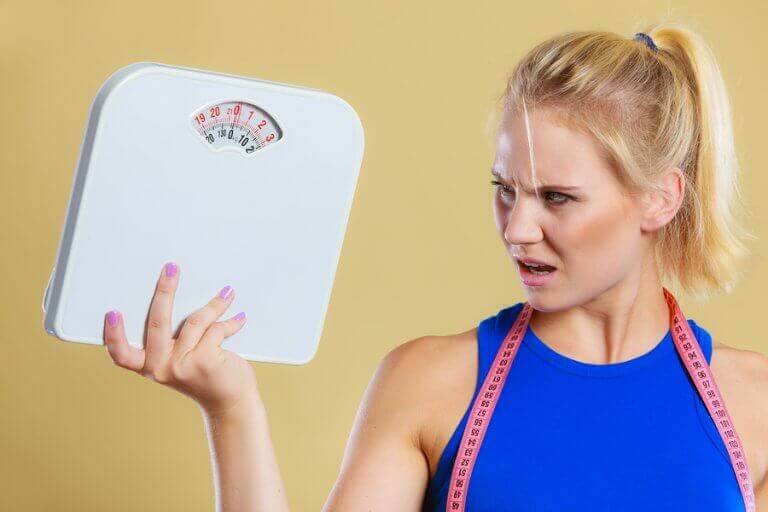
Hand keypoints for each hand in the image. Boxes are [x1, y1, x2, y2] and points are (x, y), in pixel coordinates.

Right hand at [103, 261, 260, 416]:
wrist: (231, 403)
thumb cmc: (206, 377)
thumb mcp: (181, 362)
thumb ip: (176, 341)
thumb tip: (185, 301)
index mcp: (150, 367)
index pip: (122, 354)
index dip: (114, 335)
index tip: (112, 313)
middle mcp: (161, 367)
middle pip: (157, 321)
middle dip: (164, 290)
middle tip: (172, 268)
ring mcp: (182, 364)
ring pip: (195, 320)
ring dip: (215, 304)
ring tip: (227, 293)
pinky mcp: (204, 360)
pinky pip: (215, 328)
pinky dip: (230, 321)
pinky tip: (239, 317)